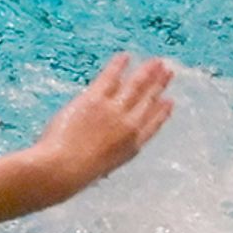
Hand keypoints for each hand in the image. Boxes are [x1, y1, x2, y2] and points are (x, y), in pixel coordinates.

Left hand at [29, 52, 175, 196]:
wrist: (62, 169)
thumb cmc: (73, 176)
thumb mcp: (100, 170)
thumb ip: (107, 156)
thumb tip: (102, 153)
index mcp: (131, 148)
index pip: (152, 125)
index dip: (162, 112)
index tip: (169, 101)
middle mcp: (129, 127)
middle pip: (148, 102)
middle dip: (159, 85)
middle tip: (168, 72)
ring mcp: (114, 112)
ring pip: (135, 87)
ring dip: (147, 72)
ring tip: (157, 61)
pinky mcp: (96, 101)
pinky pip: (110, 78)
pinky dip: (119, 66)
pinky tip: (125, 56)